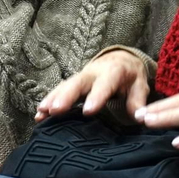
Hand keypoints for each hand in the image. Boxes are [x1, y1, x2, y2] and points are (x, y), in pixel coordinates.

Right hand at [36, 49, 150, 121]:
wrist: (120, 60)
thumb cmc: (130, 76)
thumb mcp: (140, 85)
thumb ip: (138, 100)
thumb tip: (139, 117)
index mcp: (113, 71)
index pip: (104, 84)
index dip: (96, 96)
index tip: (88, 111)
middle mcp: (93, 72)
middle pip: (77, 83)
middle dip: (65, 97)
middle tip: (55, 110)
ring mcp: (80, 77)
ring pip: (64, 87)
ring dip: (52, 99)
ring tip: (41, 113)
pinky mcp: (72, 84)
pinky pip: (59, 92)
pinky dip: (49, 102)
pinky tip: (39, 115)